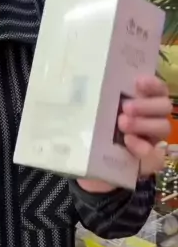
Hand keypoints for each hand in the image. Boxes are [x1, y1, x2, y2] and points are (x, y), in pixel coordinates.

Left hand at [78, 75, 171, 191]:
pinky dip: (143, 147)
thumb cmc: (87, 131)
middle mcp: (149, 118)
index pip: (156, 88)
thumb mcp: (88, 113)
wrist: (84, 165)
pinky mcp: (148, 161)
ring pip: (163, 127)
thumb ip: (92, 98)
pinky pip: (156, 156)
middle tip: (125, 107)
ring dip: (144, 124)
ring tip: (122, 124)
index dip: (152, 84)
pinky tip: (129, 143)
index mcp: (138, 101)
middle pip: (163, 106)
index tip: (138, 82)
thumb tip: (82, 81)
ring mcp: (151, 140)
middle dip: (146, 105)